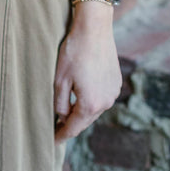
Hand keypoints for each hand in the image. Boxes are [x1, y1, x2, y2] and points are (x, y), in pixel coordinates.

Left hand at [54, 1, 122, 144]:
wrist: (94, 29)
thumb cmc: (74, 52)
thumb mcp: (59, 80)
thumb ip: (59, 104)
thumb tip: (63, 117)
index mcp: (90, 104)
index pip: (73, 128)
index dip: (61, 135)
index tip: (52, 141)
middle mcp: (105, 102)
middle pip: (84, 121)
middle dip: (71, 125)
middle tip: (57, 129)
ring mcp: (113, 93)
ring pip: (94, 110)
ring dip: (82, 112)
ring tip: (67, 113)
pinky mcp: (116, 83)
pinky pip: (102, 98)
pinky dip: (91, 101)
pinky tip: (81, 95)